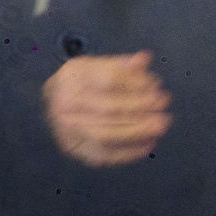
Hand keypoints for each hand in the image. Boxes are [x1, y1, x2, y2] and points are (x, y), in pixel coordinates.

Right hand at [47, 52, 169, 167]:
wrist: (53, 101)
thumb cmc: (83, 82)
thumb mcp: (98, 65)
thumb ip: (121, 64)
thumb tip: (143, 60)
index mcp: (71, 77)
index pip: (109, 80)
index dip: (136, 84)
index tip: (154, 84)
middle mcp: (64, 104)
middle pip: (109, 109)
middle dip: (142, 107)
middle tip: (163, 103)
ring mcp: (66, 129)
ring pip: (107, 134)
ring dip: (139, 130)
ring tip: (161, 124)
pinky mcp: (73, 148)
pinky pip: (104, 155)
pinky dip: (130, 152)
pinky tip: (149, 144)